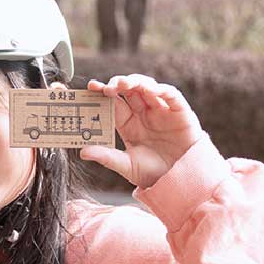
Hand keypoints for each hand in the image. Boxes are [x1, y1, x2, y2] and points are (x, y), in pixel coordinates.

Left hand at [80, 75, 203, 188]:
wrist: (180, 181)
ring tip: (125, 84)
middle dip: (119, 83)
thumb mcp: (127, 166)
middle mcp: (143, 113)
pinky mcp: (179, 111)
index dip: (103, 92)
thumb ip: (107, 157)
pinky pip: (171, 95)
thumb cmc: (153, 173)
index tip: (91, 86)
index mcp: (128, 123)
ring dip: (136, 82)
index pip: (113, 102)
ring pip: (147, 87)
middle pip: (129, 90)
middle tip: (109, 86)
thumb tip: (83, 152)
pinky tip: (150, 90)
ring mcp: (161, 110)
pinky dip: (161, 89)